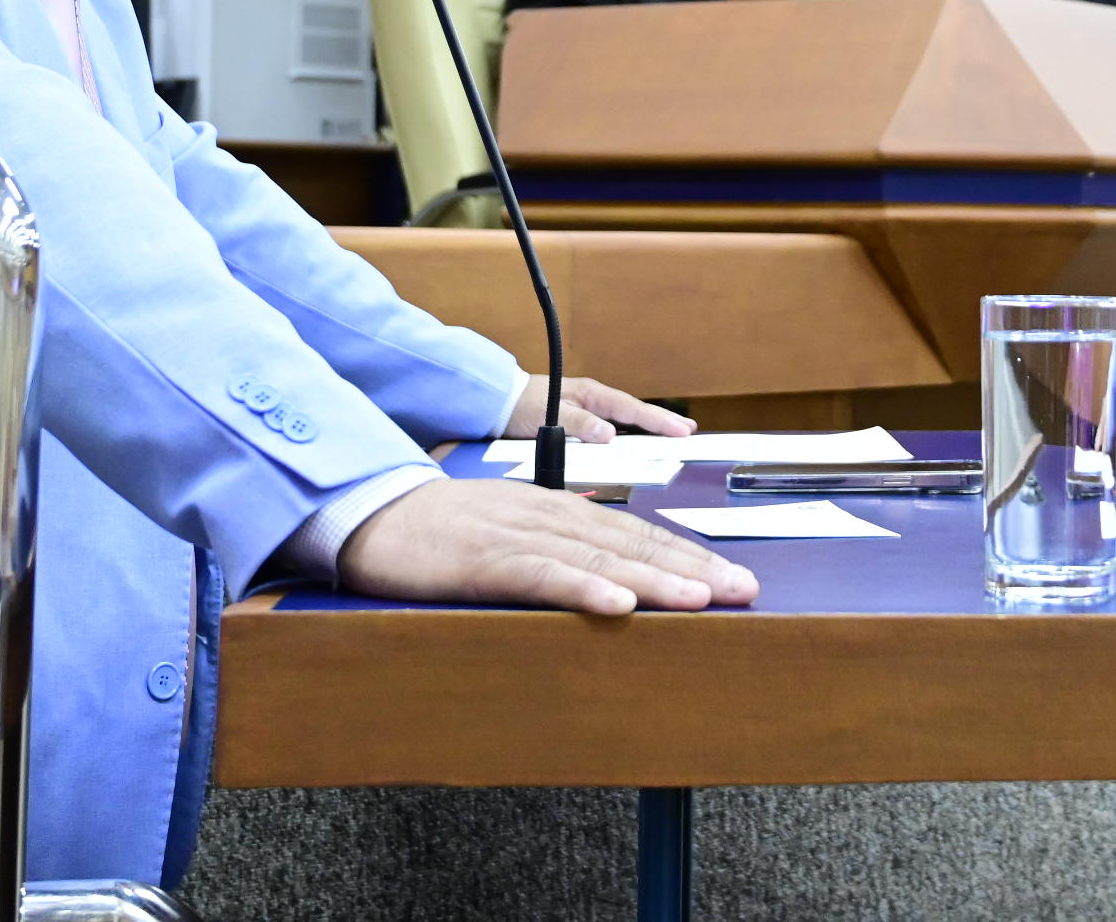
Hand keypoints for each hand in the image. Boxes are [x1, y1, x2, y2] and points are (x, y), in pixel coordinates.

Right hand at [336, 477, 756, 614]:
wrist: (370, 510)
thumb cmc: (440, 529)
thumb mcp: (510, 531)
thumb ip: (556, 546)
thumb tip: (603, 573)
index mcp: (559, 509)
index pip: (638, 533)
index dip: (689, 554)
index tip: (733, 577)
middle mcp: (551, 514)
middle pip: (634, 542)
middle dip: (694, 567)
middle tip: (745, 591)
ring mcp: (520, 534)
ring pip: (600, 558)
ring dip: (655, 579)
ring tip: (703, 599)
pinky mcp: (485, 558)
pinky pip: (542, 575)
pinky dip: (582, 590)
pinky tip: (618, 606)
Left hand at [505, 376, 697, 445]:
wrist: (499, 403)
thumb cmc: (522, 405)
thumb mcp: (550, 413)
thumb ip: (579, 424)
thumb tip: (609, 435)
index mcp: (592, 395)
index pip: (633, 410)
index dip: (659, 421)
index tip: (682, 430)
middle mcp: (595, 402)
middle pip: (636, 413)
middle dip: (663, 422)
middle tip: (689, 432)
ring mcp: (590, 411)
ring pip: (626, 421)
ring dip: (648, 429)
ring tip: (671, 436)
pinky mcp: (581, 422)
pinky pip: (613, 429)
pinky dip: (629, 434)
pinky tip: (637, 442)